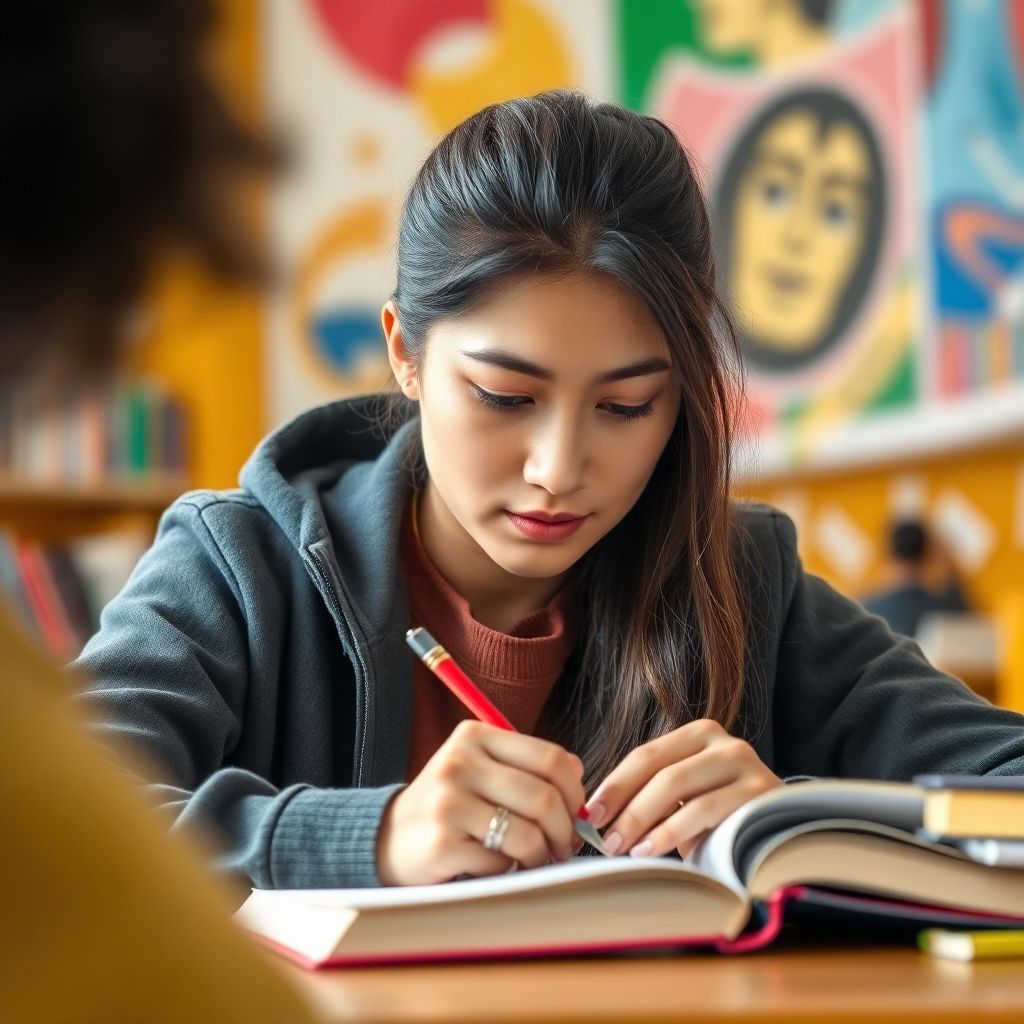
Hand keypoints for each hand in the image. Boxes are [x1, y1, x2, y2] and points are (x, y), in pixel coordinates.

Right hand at [376, 719, 584, 885]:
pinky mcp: (441, 843)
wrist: (388, 838)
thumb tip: (579, 773)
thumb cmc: (451, 804)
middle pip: (544, 796)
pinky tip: (495, 865)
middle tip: (564, 846)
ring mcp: (448, 802)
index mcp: (475, 736)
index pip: (551, 758)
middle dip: (564, 830)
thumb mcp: (482, 769)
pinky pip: (500, 863)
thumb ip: (528, 765)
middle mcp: (459, 762)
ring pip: (527, 834)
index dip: (576, 792)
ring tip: (537, 860)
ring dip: (541, 855)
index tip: (576, 813)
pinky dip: (507, 870)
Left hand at [585, 719, 780, 858]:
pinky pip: (703, 809)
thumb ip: (651, 795)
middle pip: (658, 769)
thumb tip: (596, 816)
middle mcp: (723, 741)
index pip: (646, 755)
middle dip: (623, 805)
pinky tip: (649, 850)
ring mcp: (745, 763)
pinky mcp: (759, 791)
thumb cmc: (722, 819)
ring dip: (641, 819)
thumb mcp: (685, 800)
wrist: (781, 833)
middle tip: (600, 837)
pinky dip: (669, 831)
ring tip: (620, 847)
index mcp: (699, 734)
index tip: (588, 814)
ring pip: (676, 785)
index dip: (614, 784)